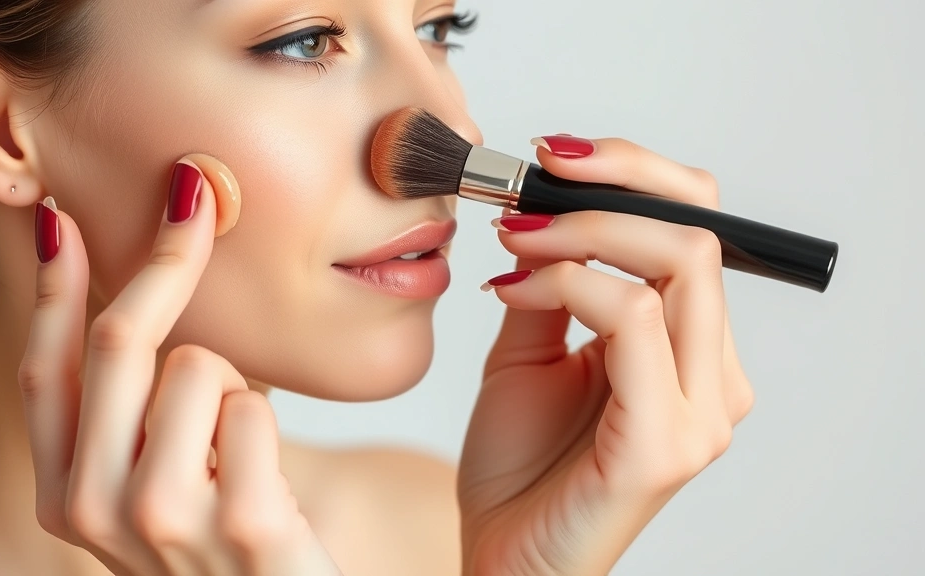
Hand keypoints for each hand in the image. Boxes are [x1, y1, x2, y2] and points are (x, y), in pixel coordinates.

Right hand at [17, 157, 341, 575]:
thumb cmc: (221, 535)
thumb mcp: (152, 479)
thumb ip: (128, 408)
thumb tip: (131, 285)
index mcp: (63, 495)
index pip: (41, 370)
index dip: (53, 286)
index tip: (63, 215)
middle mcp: (94, 508)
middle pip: (116, 343)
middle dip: (163, 259)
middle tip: (196, 198)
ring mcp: (162, 518)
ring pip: (196, 365)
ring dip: (230, 388)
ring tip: (236, 453)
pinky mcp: (239, 521)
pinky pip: (251, 408)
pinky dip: (264, 426)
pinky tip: (264, 482)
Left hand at [457, 136, 753, 575]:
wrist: (503, 557)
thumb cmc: (519, 466)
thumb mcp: (527, 352)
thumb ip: (551, 285)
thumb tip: (538, 215)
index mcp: (691, 352)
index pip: (698, 228)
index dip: (633, 174)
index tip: (551, 159)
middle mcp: (713, 379)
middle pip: (698, 233)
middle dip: (609, 189)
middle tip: (527, 192)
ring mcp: (699, 414)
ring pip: (677, 265)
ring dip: (581, 234)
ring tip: (514, 243)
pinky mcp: (664, 444)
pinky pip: (630, 321)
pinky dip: (567, 286)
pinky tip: (513, 296)